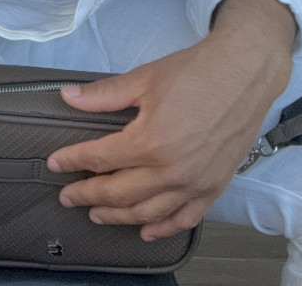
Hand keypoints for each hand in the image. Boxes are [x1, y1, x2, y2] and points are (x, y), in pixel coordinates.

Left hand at [46, 0, 293, 239]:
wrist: (245, 71)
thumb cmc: (197, 71)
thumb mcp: (144, 78)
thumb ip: (103, 95)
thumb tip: (69, 97)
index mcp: (150, 141)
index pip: (100, 158)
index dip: (73, 161)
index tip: (56, 164)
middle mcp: (171, 170)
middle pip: (118, 192)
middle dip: (88, 195)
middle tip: (68, 195)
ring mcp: (194, 183)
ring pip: (147, 212)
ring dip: (118, 216)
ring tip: (97, 214)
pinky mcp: (214, 187)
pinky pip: (183, 218)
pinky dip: (162, 228)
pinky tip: (146, 230)